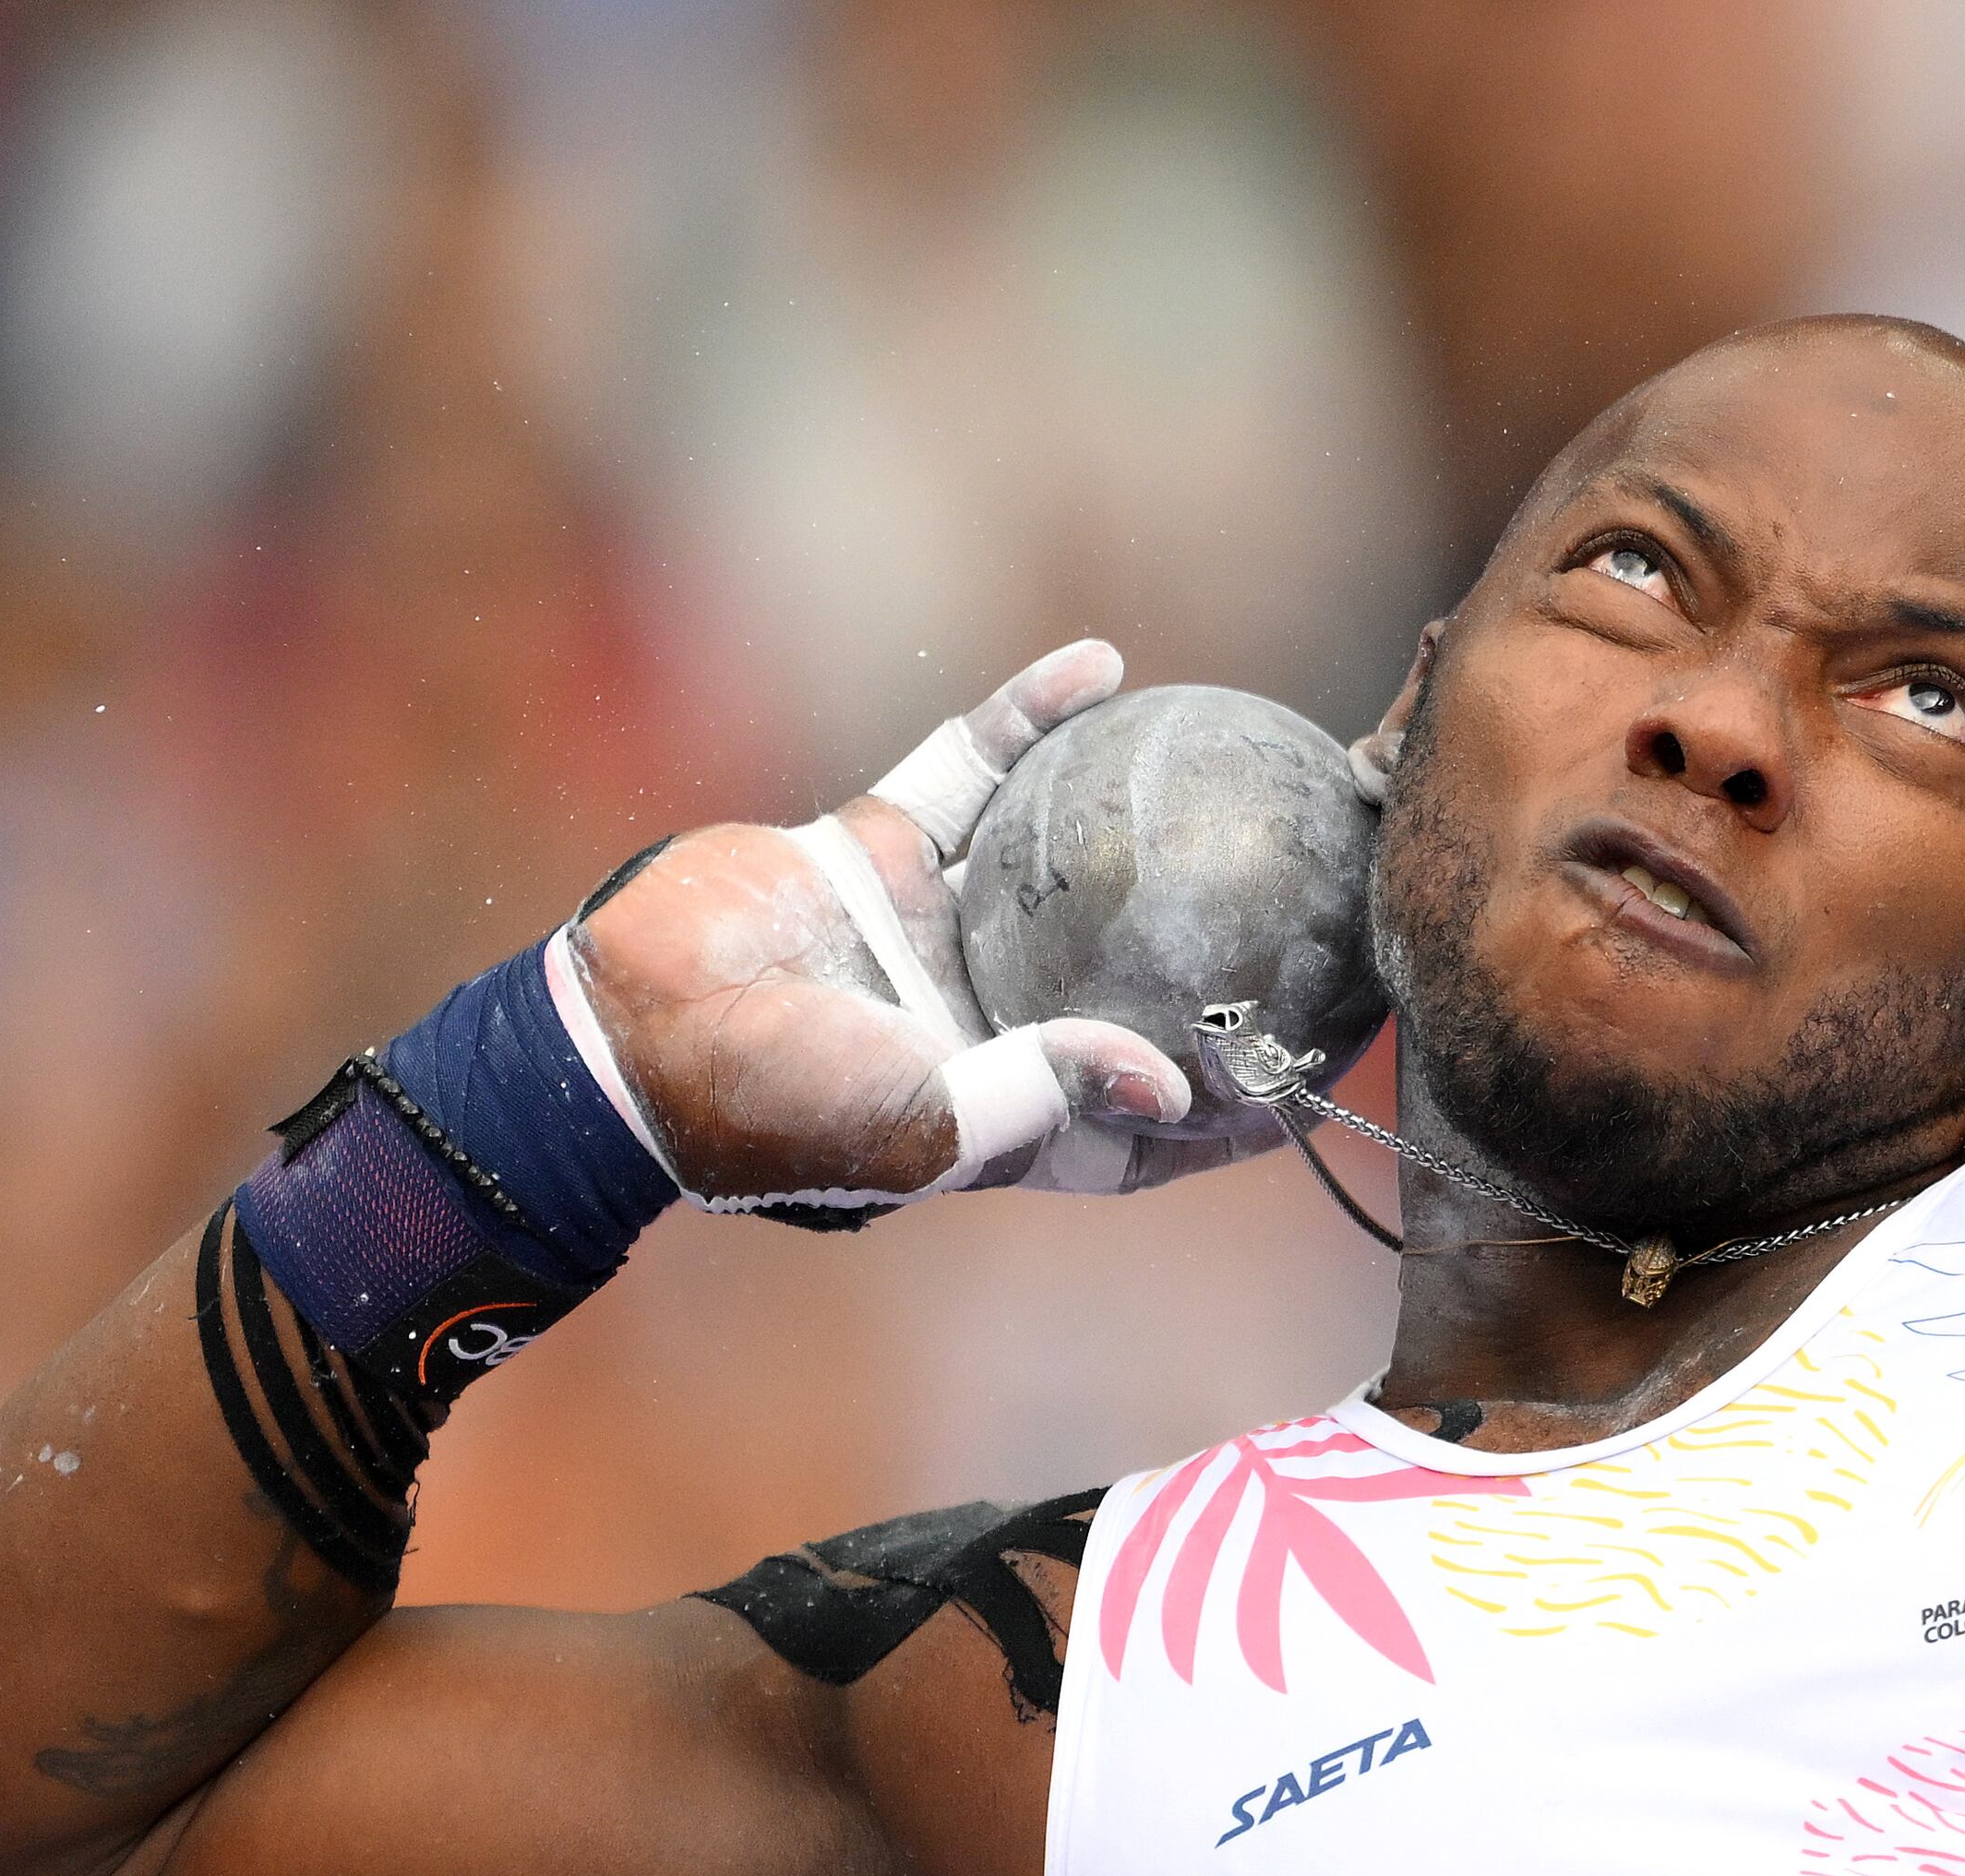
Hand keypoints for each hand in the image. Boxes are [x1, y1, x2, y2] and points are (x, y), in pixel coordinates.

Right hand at [559, 642, 1280, 1215]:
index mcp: (1012, 1108)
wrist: (628, 1030)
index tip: (1336, 1064)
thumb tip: (1175, 1085)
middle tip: (1321, 899)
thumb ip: (1052, 1093)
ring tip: (1242, 763)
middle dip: (1223, 949)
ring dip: (1146, 813)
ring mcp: (940, 927)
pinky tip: (1106, 666)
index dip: (1244, 1098)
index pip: (1158, 1116)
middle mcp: (990, 1018)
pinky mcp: (882, 847)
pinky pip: (977, 767)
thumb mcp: (931, 1121)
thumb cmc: (777, 1107)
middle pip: (1135, 978)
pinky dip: (1032, 715)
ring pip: (1071, 860)